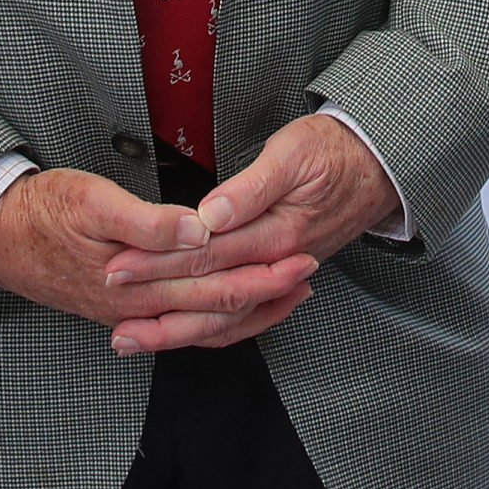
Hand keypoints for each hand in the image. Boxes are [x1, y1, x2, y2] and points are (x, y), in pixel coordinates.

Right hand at [0, 168, 315, 352]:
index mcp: (137, 284)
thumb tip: (196, 230)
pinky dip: (214, 318)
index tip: (297, 258)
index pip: (213, 286)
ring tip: (288, 293)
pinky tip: (234, 308)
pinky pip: (180, 323)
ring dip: (248, 310)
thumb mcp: (90, 203)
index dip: (259, 274)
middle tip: (308, 272)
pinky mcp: (125, 309)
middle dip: (267, 293)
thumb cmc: (42, 212)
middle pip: (216, 309)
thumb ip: (146, 222)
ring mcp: (131, 313)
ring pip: (202, 323)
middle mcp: (138, 308)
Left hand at [103, 113, 396, 310]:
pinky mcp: (281, 275)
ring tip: (135, 337)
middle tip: (110, 305)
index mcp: (278, 232)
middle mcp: (279, 262)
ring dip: (178, 329)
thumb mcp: (293, 154)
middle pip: (209, 293)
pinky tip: (184, 333)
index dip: (158, 261)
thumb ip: (250, 189)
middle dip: (156, 302)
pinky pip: (245, 316)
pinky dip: (213, 329)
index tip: (119, 265)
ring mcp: (281, 273)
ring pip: (226, 316)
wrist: (378, 165)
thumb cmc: (333, 151)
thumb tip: (212, 215)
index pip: (206, 254)